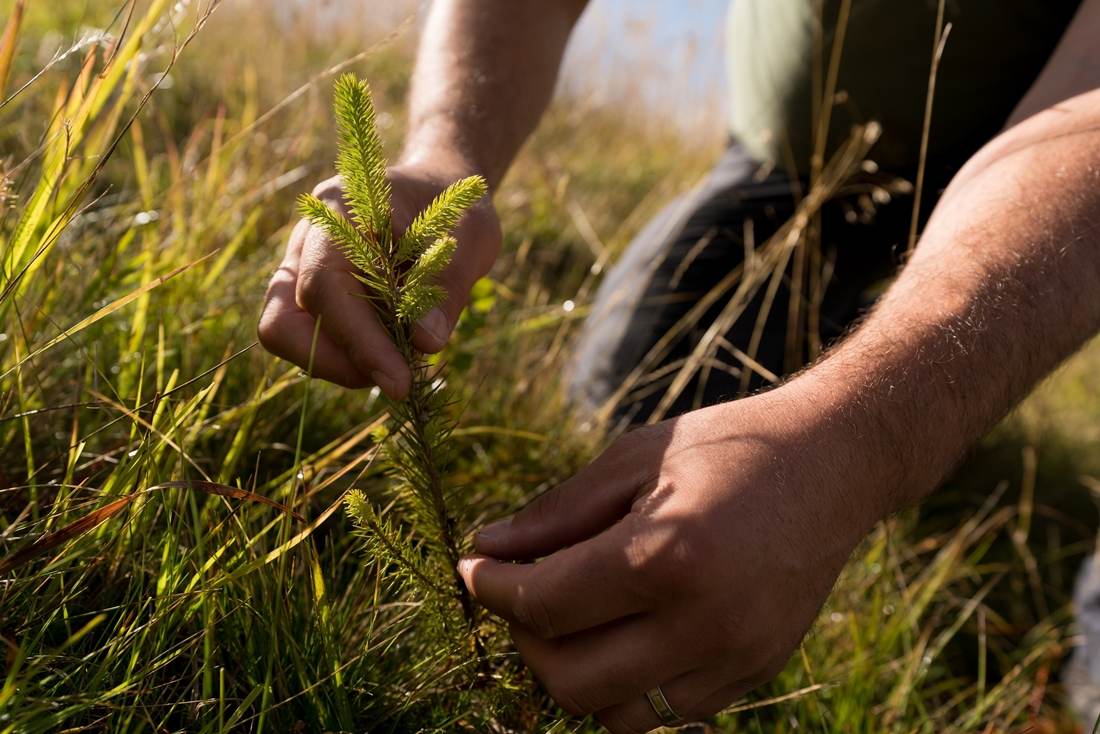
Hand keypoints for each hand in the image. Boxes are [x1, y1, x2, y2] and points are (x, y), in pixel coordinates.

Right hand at [258, 163, 499, 398]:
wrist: (444, 191)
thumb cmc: (458, 211)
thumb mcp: (472, 241)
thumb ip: (445, 289)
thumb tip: (425, 343)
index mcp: (339, 209)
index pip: (324, 286)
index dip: (359, 341)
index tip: (399, 382)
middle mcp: (307, 239)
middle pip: (281, 320)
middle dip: (336, 362)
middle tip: (395, 378)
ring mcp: (302, 267)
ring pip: (287, 335)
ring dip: (341, 363)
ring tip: (399, 364)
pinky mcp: (312, 295)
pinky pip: (311, 339)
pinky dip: (349, 357)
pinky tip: (392, 353)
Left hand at [459, 387, 888, 732]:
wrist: (832, 462)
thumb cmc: (726, 445)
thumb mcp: (633, 459)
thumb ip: (555, 513)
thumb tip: (486, 549)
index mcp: (667, 555)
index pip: (546, 605)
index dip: (493, 590)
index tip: (474, 570)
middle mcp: (703, 621)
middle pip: (571, 680)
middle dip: (527, 640)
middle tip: (523, 594)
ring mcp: (736, 656)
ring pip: (618, 713)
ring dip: (577, 673)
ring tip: (574, 618)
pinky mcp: (758, 669)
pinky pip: (670, 711)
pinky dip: (631, 683)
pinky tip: (628, 631)